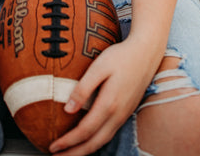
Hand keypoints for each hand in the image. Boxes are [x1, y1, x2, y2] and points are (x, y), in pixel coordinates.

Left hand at [49, 38, 160, 155]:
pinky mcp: (127, 112)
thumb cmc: (120, 56)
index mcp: (109, 104)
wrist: (146, 53)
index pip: (85, 131)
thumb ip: (83, 88)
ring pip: (103, 141)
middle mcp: (118, 114)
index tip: (53, 146)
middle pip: (94, 143)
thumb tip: (68, 109)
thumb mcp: (99, 67)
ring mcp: (124, 115)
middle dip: (74, 153)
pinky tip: (88, 140)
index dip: (68, 141)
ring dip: (85, 150)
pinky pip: (109, 134)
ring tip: (69, 153)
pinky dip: (96, 142)